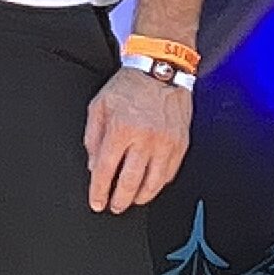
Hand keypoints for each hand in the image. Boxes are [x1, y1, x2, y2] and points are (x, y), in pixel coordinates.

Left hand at [84, 65, 191, 213]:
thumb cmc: (130, 85)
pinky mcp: (180, 144)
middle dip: (119, 200)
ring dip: (139, 197)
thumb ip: (93, 137)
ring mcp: (166, 143)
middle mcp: (145, 138)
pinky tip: (149, 185)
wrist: (161, 68)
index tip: (97, 202)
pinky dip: (158, 184)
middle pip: (129, 182)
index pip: (105, 170)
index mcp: (121, 128)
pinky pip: (169, 173)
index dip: (99, 191)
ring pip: (153, 183)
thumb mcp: (99, 106)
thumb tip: (93, 166)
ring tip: (131, 200)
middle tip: (114, 206)